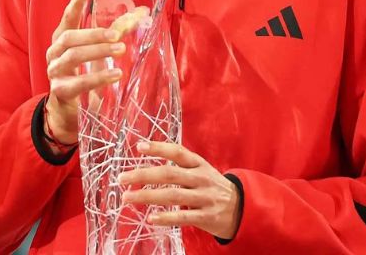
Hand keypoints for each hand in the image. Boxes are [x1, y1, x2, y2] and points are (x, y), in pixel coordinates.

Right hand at [44, 0, 143, 148]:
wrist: (69, 112)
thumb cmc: (84, 76)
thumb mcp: (97, 54)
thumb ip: (115, 33)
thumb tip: (142, 12)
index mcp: (61, 41)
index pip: (66, 19)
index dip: (74, 5)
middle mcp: (54, 54)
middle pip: (69, 38)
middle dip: (93, 34)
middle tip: (117, 35)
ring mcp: (55, 72)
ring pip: (73, 57)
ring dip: (98, 52)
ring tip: (120, 50)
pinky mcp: (61, 91)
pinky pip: (79, 83)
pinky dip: (98, 78)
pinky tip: (116, 74)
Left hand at [119, 141, 241, 239]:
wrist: (244, 208)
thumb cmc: (212, 186)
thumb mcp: (200, 169)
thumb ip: (179, 166)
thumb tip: (145, 161)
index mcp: (198, 163)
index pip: (177, 152)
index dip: (158, 147)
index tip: (138, 147)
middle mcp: (201, 178)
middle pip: (169, 174)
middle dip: (143, 175)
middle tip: (121, 178)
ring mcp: (205, 197)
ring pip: (172, 196)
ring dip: (147, 196)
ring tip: (127, 197)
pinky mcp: (207, 217)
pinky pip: (184, 217)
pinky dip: (166, 218)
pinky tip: (151, 218)